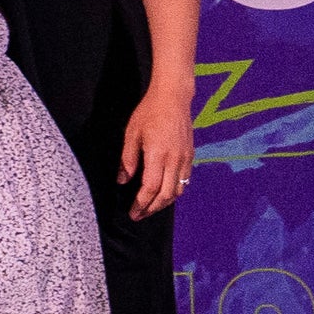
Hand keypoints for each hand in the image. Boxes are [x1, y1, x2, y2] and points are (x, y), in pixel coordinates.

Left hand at [123, 77, 197, 217]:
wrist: (173, 98)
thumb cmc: (149, 112)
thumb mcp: (131, 134)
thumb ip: (127, 160)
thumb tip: (123, 180)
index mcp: (158, 155)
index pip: (150, 188)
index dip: (141, 203)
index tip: (133, 212)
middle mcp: (175, 160)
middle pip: (166, 195)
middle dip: (152, 209)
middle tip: (139, 215)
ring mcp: (185, 158)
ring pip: (178, 190)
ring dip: (164, 203)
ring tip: (150, 208)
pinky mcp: (190, 156)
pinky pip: (184, 180)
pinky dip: (175, 191)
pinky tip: (165, 193)